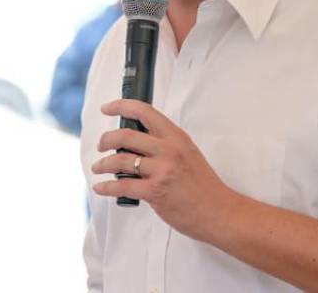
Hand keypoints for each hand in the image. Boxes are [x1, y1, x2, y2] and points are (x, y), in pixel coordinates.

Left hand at [90, 99, 236, 241]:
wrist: (219, 211)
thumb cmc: (204, 186)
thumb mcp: (188, 153)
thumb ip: (165, 145)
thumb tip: (137, 143)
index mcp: (176, 137)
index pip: (145, 112)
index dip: (121, 106)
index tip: (107, 108)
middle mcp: (168, 150)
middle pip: (125, 136)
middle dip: (106, 140)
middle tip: (101, 145)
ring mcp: (162, 170)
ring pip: (120, 160)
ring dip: (103, 164)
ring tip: (98, 167)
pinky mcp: (155, 191)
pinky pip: (122, 186)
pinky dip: (107, 187)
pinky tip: (101, 187)